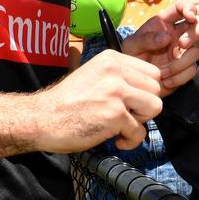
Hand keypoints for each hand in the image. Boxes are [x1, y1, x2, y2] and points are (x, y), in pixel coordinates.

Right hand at [39, 49, 162, 151]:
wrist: (41, 119)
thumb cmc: (67, 102)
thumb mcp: (94, 75)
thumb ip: (119, 77)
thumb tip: (149, 89)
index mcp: (111, 58)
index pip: (152, 72)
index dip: (146, 91)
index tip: (132, 102)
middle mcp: (115, 71)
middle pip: (157, 89)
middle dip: (145, 106)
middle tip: (125, 115)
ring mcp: (116, 92)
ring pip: (155, 107)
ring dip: (141, 122)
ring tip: (122, 126)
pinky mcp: (115, 115)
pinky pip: (140, 131)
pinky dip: (130, 141)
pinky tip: (114, 139)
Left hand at [123, 0, 198, 93]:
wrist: (132, 82)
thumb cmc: (130, 58)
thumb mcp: (131, 46)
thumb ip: (146, 39)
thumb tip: (166, 37)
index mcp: (163, 23)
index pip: (180, 7)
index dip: (188, 7)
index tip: (190, 16)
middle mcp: (176, 35)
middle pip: (196, 27)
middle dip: (194, 33)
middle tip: (182, 43)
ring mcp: (182, 52)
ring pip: (195, 52)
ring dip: (180, 63)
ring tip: (162, 72)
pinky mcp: (185, 69)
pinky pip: (192, 70)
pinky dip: (179, 77)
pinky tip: (165, 80)